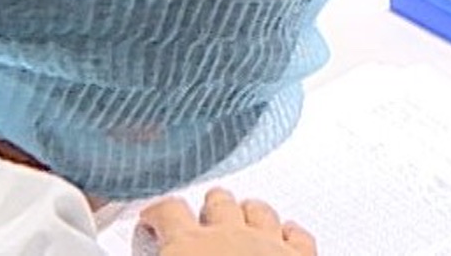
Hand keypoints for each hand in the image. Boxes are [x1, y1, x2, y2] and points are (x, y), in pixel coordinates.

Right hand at [140, 191, 317, 255]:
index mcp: (188, 248)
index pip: (169, 212)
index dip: (158, 212)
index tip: (153, 219)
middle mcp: (230, 236)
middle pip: (220, 203)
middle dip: (209, 208)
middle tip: (203, 217)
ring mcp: (269, 244)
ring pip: (259, 211)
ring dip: (247, 212)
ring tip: (241, 216)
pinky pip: (297, 234)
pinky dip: (289, 232)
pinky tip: (285, 235)